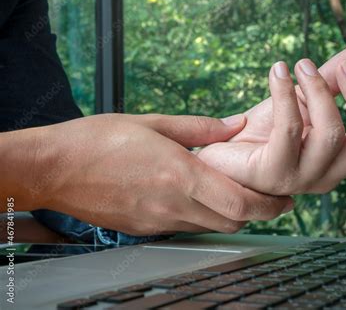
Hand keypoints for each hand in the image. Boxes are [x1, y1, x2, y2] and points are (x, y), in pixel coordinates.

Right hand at [19, 114, 292, 234]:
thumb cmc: (98, 139)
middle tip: (268, 195)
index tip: (285, 198)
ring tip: (234, 191)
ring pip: (212, 227)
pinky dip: (202, 216)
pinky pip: (186, 227)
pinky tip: (196, 196)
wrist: (54, 168)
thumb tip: (234, 126)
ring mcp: (159, 222)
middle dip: (257, 212)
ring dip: (230, 214)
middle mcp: (173, 205)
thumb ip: (199, 128)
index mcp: (180, 175)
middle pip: (233, 222)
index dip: (270, 205)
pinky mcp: (145, 228)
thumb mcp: (152, 123)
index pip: (240, 203)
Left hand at [197, 50, 345, 194]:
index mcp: (342, 158)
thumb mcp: (302, 98)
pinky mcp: (273, 173)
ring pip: (331, 135)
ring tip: (301, 65)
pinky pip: (289, 131)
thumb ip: (331, 79)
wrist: (222, 152)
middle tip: (345, 66)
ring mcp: (302, 178)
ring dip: (319, 91)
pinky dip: (286, 94)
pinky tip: (278, 71)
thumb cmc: (263, 130)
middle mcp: (329, 174)